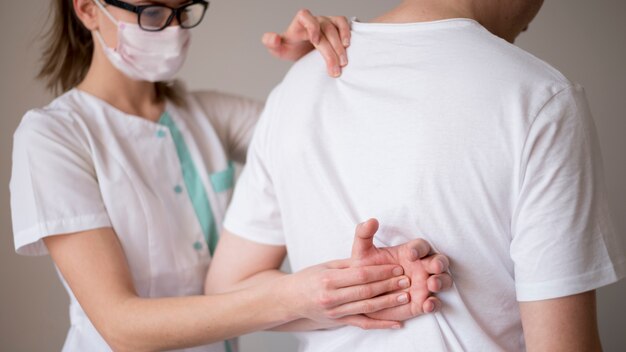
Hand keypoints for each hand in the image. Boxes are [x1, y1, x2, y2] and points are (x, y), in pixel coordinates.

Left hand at [262, 9, 350, 76]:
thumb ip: (270, 42)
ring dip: (340, 46)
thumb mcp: (278, 50)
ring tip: (343, 62)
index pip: (304, 16)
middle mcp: (314, 20)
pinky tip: (348, 47)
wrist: (303, 50)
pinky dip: (347, 33)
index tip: (315, 41)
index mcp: (299, 24)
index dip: (311, 26)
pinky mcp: (336, 26)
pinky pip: (344, 24)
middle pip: (324, 30)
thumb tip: (273, 38)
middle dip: (330, 51)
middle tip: (334, 70)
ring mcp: (326, 22)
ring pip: (336, 28)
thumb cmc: (292, 49)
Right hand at [284, 258, 413, 329]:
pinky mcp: (339, 322)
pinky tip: (396, 323)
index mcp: (329, 279)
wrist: (289, 300)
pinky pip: (363, 324)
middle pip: (366, 291)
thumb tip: (373, 259)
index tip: (396, 267)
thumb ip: (349, 264)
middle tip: (406, 279)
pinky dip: (381, 325)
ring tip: (406, 296)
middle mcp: (331, 297)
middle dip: (388, 285)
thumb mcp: (326, 266)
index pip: (361, 274)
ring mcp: (335, 312)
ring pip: (367, 308)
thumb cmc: (308, 279)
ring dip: (388, 302)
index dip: (381, 271)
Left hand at [352, 219, 452, 320]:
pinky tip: (427, 305)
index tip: (411, 254)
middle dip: (439, 263)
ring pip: (443, 280)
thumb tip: (372, 220)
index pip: (421, 246)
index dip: (419, 249)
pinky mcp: (423, 302)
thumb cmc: (365, 269)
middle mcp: (421, 267)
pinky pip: (436, 303)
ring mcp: (424, 285)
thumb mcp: (361, 252)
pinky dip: (435, 304)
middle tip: (434, 267)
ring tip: (432, 285)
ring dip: (441, 281)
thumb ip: (364, 234)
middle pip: (439, 261)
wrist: (361, 295)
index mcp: (410, 253)